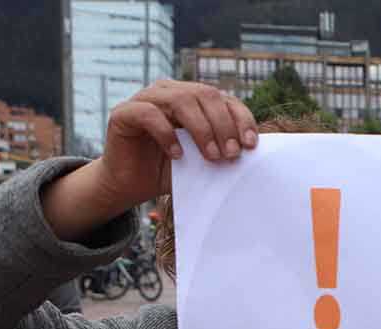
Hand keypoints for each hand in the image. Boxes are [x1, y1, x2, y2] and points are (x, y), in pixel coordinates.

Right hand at [42, 80, 258, 239]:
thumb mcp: (203, 160)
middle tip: (231, 154)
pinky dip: (167, 134)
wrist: (132, 184)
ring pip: (180, 100)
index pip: (223, 98)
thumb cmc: (171, 170)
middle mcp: (169, 92)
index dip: (240, 118)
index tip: (251, 145)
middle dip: (223, 125)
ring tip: (211, 156)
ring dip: (201, 129)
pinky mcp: (124, 113)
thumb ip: (224, 150)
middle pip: (204, 95)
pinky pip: (149, 114)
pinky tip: (178, 156)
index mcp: (192, 98)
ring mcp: (145, 99)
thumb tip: (256, 153)